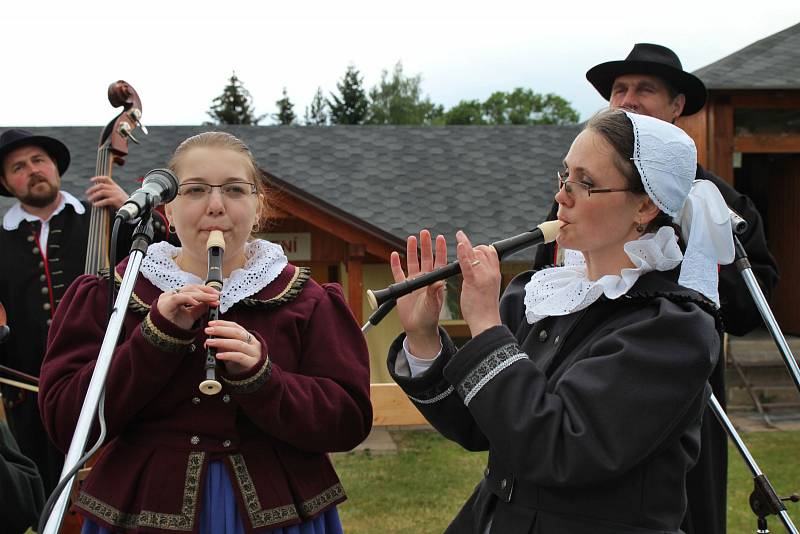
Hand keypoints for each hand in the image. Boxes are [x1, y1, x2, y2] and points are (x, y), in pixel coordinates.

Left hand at [85, 175, 127, 209]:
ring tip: (90, 200)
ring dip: (94, 196)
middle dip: (92, 189)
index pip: (106, 178)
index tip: (91, 180)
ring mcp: (115, 194)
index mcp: (115, 186)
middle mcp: (115, 188)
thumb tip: (97, 194)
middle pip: (101, 185)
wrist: (132, 207)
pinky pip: (105, 200)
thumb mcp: (116, 194)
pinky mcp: (116, 200)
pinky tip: (95, 205)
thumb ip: (108, 192)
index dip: (98, 178)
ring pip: (102, 192)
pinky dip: (99, 203)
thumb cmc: (123, 202)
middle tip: (87, 193)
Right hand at [156, 284, 218, 329]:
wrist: (163, 337)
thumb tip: (210, 302)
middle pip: (192, 288)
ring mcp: (168, 297)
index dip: (206, 291)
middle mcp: (172, 294)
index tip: (217, 296)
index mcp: (178, 296)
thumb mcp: (191, 316)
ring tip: (212, 299)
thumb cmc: (175, 327)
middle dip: (206, 292)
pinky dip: (190, 299)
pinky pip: (179, 297)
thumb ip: (200, 309)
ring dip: (202, 295)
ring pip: (187, 292)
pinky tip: (198, 303)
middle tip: (216, 296)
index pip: (194, 290)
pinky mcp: (165, 303)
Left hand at [204, 320, 261, 374]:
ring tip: (209, 342)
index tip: (211, 323)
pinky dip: (227, 355)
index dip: (223, 323)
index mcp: (248, 337)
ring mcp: (253, 352)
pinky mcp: (252, 363)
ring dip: (221, 342)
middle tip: (208, 330)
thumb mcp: (231, 351)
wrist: (254, 376)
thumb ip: (221, 346)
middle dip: (221, 330)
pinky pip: (239, 357)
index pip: (235, 326)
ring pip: (238, 344)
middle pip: (237, 333)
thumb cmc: (241, 362)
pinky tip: (218, 355)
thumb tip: (207, 342)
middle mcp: (252, 342)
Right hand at [390, 230, 447, 357]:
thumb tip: (439, 282)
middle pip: (425, 258)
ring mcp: (414, 282)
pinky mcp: (403, 287)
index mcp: (435, 281)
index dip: (439, 250)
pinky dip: (396, 264)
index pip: (439, 262)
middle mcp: (425, 279)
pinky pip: (398, 273)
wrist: (417, 328)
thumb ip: (434, 292)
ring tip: (412, 238)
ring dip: (412, 250)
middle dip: (425, 245)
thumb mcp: (433, 304)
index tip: (439, 238)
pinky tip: (395, 254)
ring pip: (412, 262)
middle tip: (425, 232)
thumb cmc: (429, 317)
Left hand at [455, 230, 501, 336]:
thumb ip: (486, 277)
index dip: (483, 247)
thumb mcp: (489, 288)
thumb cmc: (485, 308)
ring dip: (466, 244)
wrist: (486, 322)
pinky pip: (467, 264)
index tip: (475, 247)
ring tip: (459, 237)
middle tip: (463, 249)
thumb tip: (479, 269)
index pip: (492, 253)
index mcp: (495, 274)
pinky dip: (463, 253)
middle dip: (472, 247)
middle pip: (483, 251)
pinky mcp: (473, 281)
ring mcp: (482, 276)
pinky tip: (459, 244)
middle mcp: (491, 273)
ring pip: (475, 254)